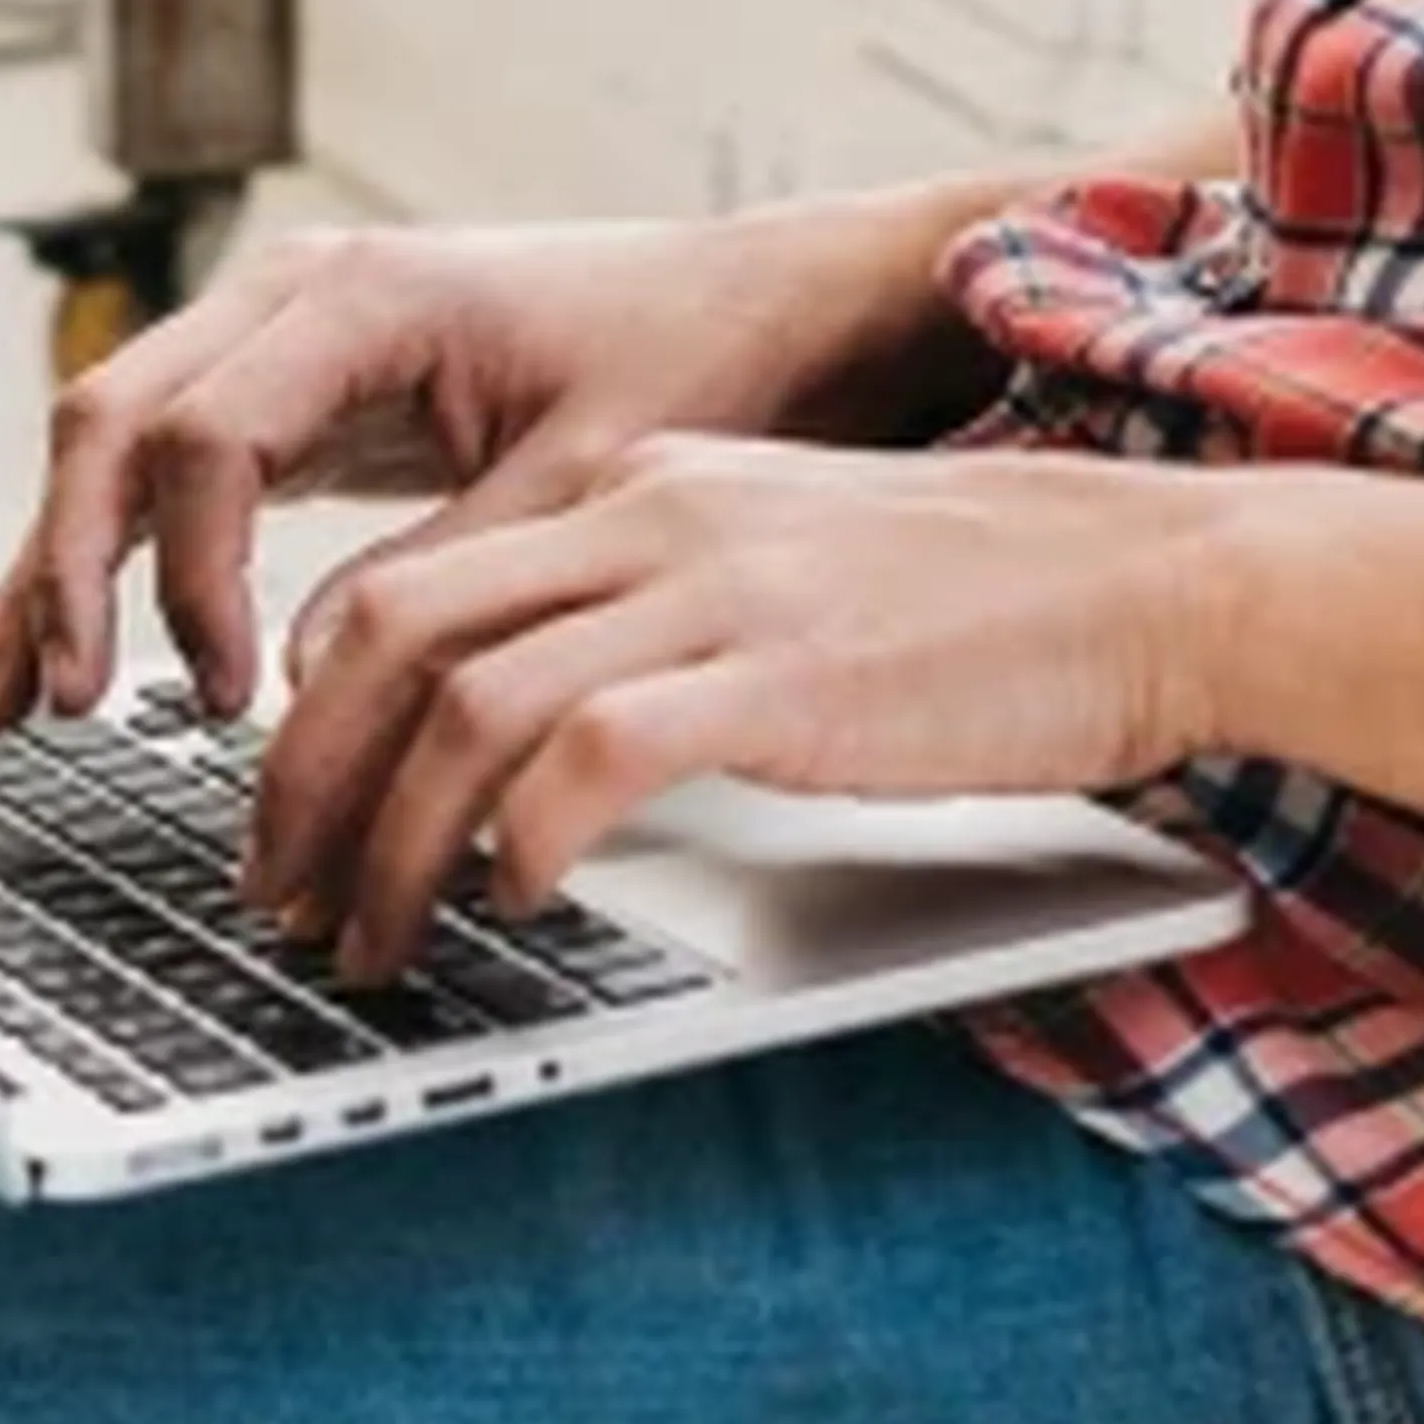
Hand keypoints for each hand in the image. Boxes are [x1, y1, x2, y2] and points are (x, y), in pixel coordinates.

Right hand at [0, 190, 1012, 728]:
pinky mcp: (307, 393)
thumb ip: (445, 572)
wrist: (770, 309)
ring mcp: (292, 338)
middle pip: (115, 417)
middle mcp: (303, 296)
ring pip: (123, 439)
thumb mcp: (589, 479)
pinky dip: (114, 550)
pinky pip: (174, 464)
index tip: (220, 697)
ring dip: (56, 562)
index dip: (186, 577)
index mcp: (365, 297)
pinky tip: (57, 640)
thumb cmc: (700, 364)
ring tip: (7, 698)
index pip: (203, 438)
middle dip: (59, 562)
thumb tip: (301, 676)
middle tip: (53, 706)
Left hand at [237, 432, 1239, 978]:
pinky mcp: (776, 676)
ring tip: (365, 941)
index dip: (317, 712)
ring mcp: (713, 587)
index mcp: (646, 482)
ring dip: (385, 846)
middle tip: (276, 898)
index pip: (414, 580)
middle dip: (300, 782)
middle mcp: (653, 513)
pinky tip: (512, 902)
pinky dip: (517, 840)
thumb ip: (667, 620)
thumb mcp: (785, 570)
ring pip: (460, 704)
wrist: (1147, 577)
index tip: (294, 817)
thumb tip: (544, 747)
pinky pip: (586, 758)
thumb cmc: (987, 604)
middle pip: (389, 632)